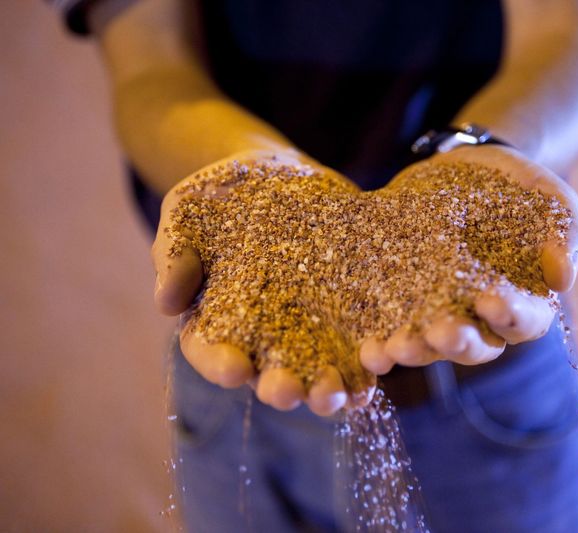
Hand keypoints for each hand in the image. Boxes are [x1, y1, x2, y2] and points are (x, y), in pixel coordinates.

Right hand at [151, 150, 366, 415]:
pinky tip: (375, 367)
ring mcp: (307, 327)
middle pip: (268, 373)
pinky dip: (366, 362)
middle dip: (278, 387)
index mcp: (216, 320)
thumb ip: (176, 255)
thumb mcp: (187, 215)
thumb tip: (166, 304)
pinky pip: (356, 344)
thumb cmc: (219, 196)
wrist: (274, 173)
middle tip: (286, 392)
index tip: (234, 369)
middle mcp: (262, 335)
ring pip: (315, 370)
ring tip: (335, 395)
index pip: (211, 352)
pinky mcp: (345, 312)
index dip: (220, 364)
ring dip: (326, 389)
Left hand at [359, 144, 577, 374]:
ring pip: (428, 345)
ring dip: (412, 351)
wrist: (468, 164)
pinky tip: (364, 346)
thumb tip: (564, 278)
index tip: (492, 301)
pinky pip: (390, 326)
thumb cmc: (521, 186)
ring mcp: (438, 311)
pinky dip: (378, 341)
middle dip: (457, 343)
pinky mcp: (402, 298)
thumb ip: (567, 234)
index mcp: (522, 304)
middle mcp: (480, 319)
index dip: (511, 317)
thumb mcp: (551, 200)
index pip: (524, 322)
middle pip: (474, 346)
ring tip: (392, 349)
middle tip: (440, 333)